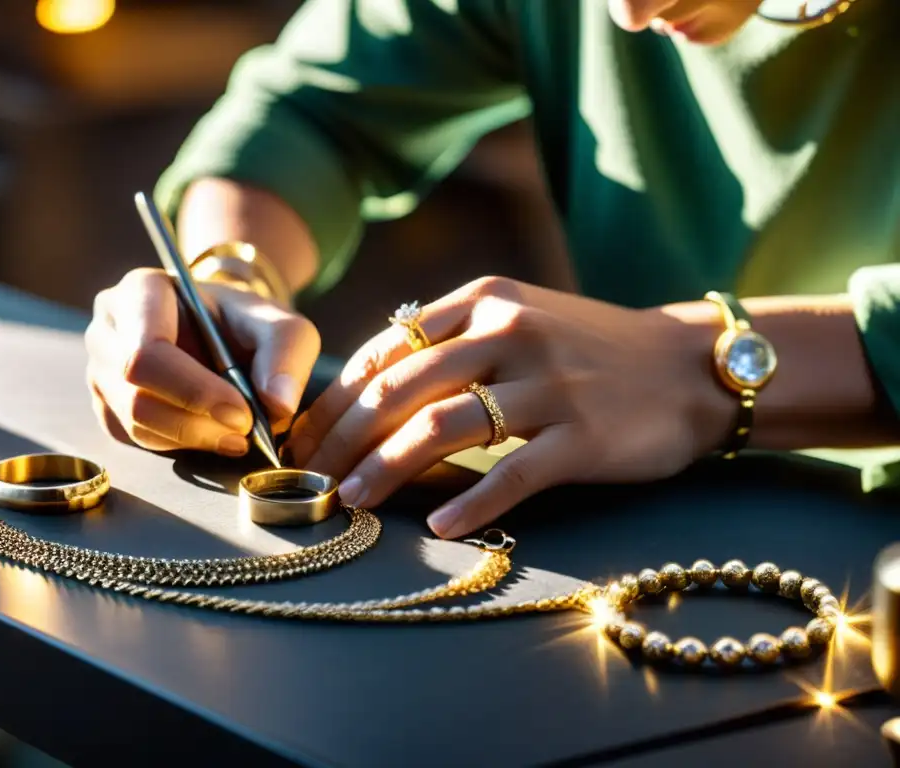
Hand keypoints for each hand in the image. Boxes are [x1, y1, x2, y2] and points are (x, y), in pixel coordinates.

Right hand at [85, 268, 319, 454]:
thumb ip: (286, 356)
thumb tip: (278, 405)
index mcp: (141, 291)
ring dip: (192, 438)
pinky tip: (213, 434)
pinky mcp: (108, 406)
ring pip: (134, 423)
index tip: (242, 414)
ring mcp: (100, 370)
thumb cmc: (248, 322)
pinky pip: (134, 439)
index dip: (194, 391)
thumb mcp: (283, 326)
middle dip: (196, 423)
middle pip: (136, 394)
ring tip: (237, 436)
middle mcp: (109, 329)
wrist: (225, 332)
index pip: (148, 352)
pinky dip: (179, 445)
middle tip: (244, 432)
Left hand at [286, 276, 729, 537]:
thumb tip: (370, 383)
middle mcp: (508, 333)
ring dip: (385, 468)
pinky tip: (438, 528)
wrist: (688, 364)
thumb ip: (449, 341)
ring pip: (441, 427)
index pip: (384, 352)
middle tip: (308, 478)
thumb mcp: (516, 318)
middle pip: (399, 389)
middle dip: (342, 438)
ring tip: (350, 500)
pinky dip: (471, 503)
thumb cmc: (588, 348)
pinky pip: (513, 473)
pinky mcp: (582, 434)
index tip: (304, 439)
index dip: (334, 400)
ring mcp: (547, 383)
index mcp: (481, 303)